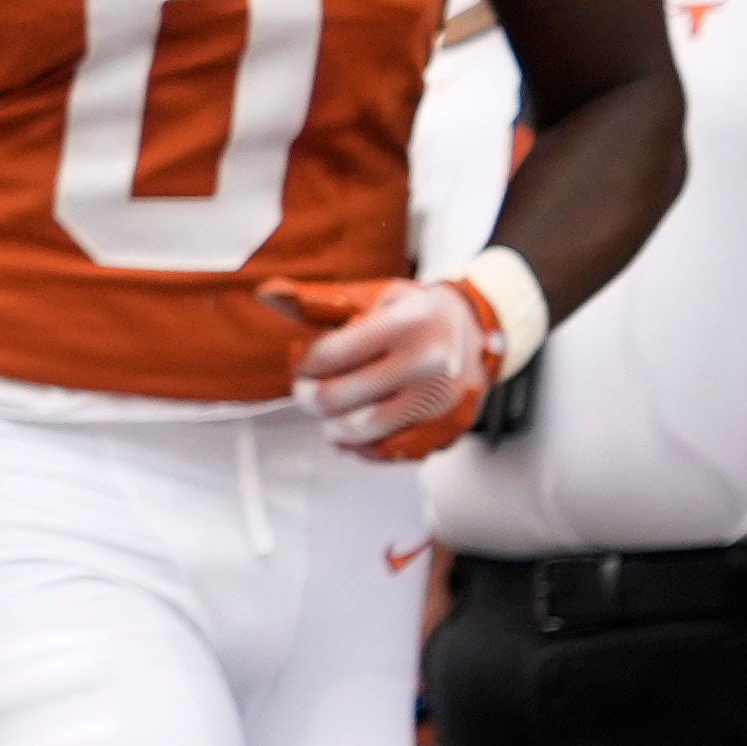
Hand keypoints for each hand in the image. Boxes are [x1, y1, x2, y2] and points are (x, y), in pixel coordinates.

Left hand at [266, 272, 504, 457]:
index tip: (305, 360)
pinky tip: (355, 428)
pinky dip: (361, 447)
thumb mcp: (372, 296)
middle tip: (307, 389)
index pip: (327, 356)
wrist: (479, 330)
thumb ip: (318, 301)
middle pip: (334, 399)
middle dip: (307, 395)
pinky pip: (388, 452)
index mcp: (407, 325)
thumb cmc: (414, 312)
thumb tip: (267, 293)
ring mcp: (441, 401)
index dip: (303, 362)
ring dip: (331, 424)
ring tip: (332, 408)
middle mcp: (429, 364)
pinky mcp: (447, 429)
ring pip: (357, 431)